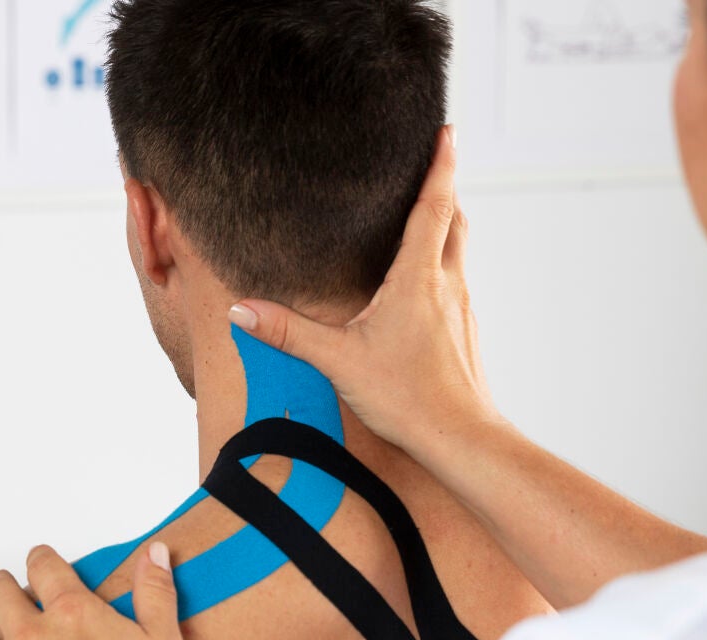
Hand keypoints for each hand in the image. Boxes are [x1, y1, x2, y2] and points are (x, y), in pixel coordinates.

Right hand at [228, 125, 502, 456]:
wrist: (462, 440)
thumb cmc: (408, 399)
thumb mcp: (338, 361)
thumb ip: (288, 332)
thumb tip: (241, 310)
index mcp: (419, 278)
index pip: (434, 205)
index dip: (440, 164)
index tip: (447, 132)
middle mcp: (447, 285)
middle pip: (454, 220)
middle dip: (443, 188)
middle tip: (434, 161)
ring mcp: (462, 310)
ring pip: (458, 252)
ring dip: (445, 227)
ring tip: (425, 214)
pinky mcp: (465, 335)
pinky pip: (455, 285)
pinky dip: (442, 268)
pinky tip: (422, 287)